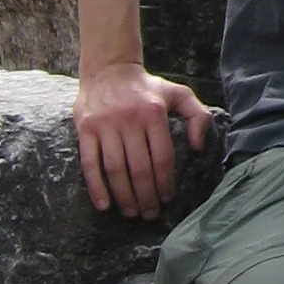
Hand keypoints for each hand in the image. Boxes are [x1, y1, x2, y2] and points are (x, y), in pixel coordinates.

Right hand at [74, 61, 213, 218]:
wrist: (109, 69)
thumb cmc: (147, 89)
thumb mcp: (178, 94)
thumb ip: (198, 116)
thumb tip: (198, 147)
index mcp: (154, 112)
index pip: (162, 157)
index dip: (165, 182)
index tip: (167, 199)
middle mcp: (129, 118)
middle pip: (139, 168)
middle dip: (146, 196)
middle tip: (150, 214)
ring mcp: (105, 124)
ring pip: (115, 169)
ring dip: (124, 196)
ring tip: (132, 212)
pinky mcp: (85, 128)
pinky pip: (89, 163)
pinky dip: (96, 187)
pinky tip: (104, 205)